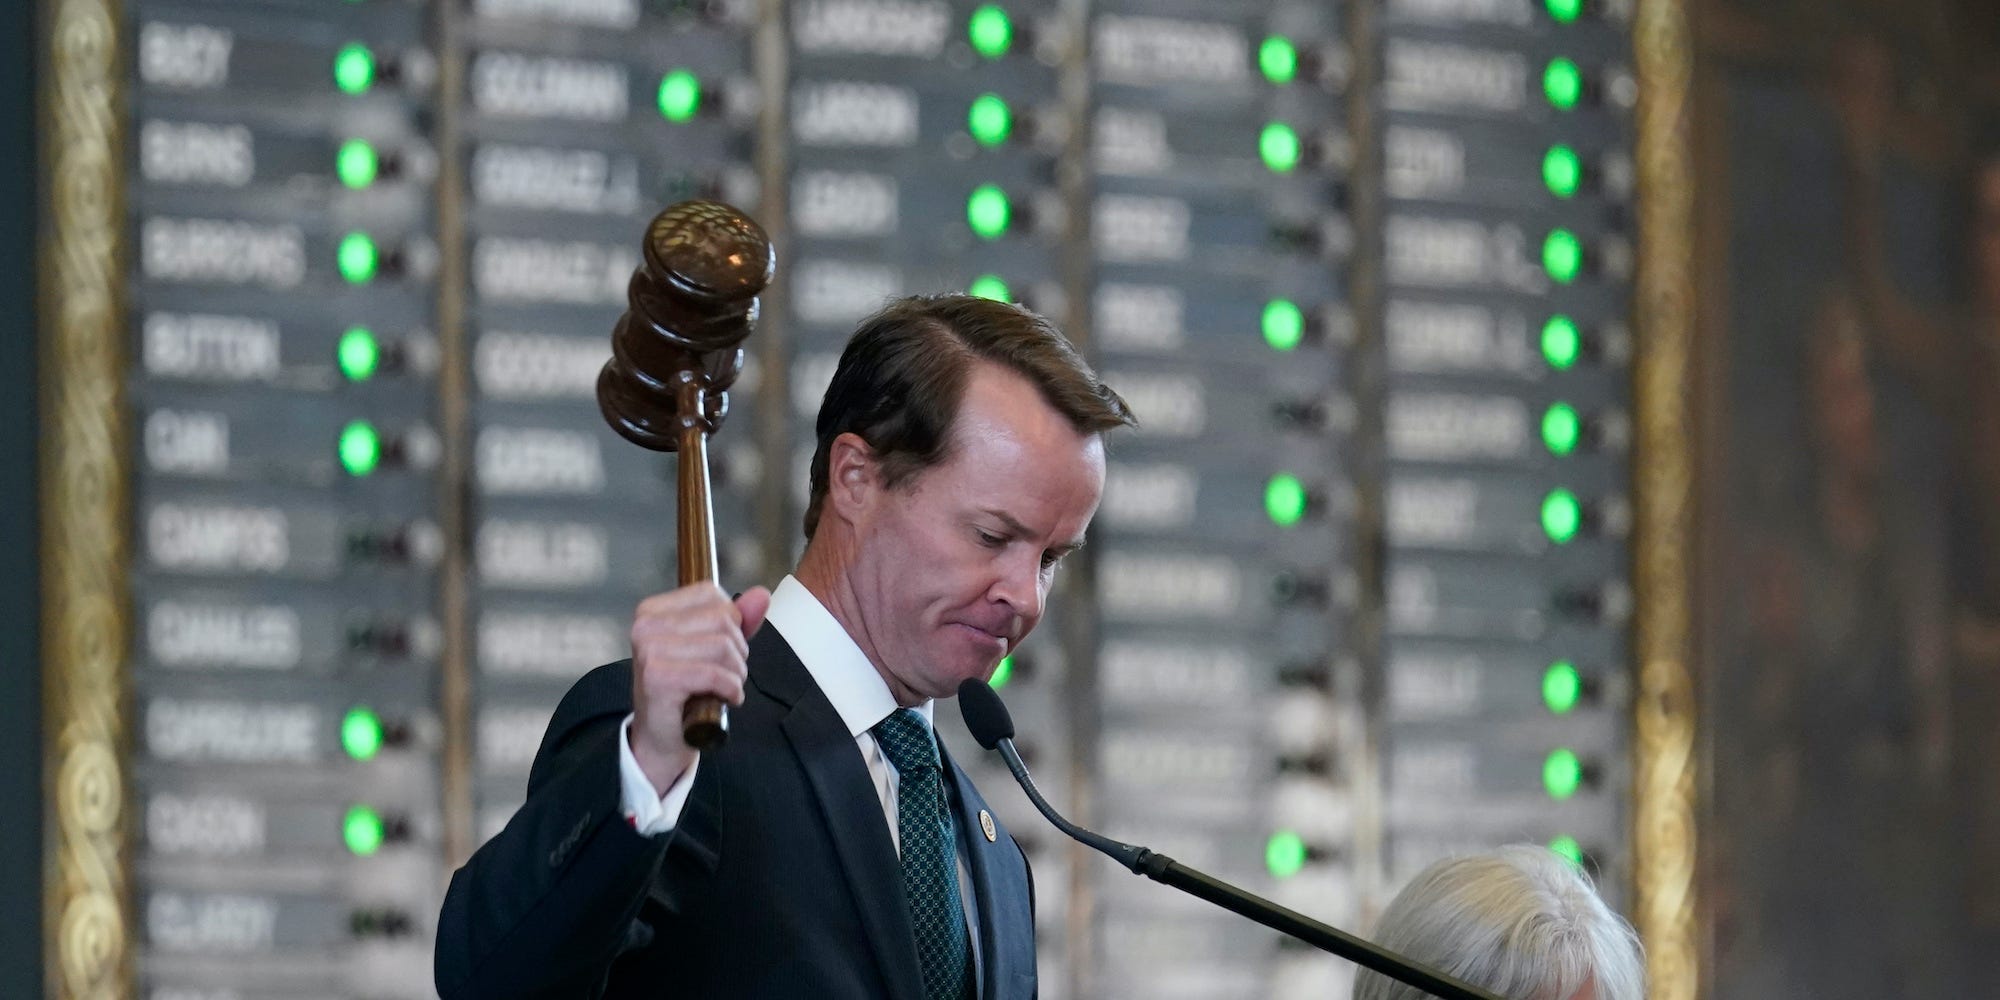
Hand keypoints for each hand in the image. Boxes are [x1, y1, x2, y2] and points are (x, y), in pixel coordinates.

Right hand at [628, 583, 771, 793]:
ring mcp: (649, 650)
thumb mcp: (712, 649)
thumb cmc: (684, 692)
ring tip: (723, 688)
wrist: (661, 740)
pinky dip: (731, 689)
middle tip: (724, 675)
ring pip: (723, 646)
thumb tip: (761, 595)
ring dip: (736, 673)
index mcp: (652, 610)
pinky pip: (715, 674)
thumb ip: (737, 620)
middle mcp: (645, 625)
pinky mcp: (658, 678)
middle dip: (737, 650)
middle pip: (722, 619)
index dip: (731, 623)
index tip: (719, 650)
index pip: (711, 594)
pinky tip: (724, 699)